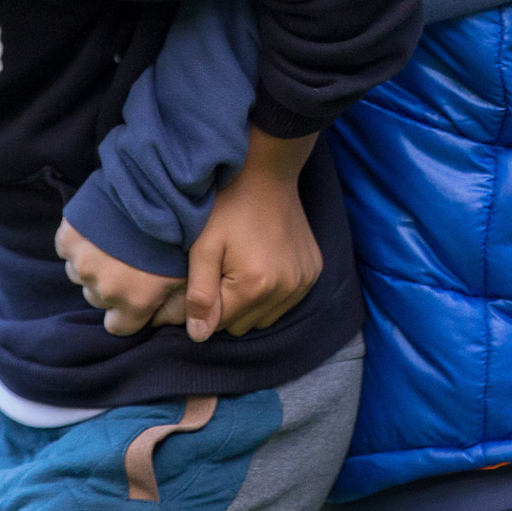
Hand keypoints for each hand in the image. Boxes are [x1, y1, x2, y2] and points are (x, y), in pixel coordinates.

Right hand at [57, 218, 185, 338]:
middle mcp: (104, 289)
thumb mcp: (190, 270)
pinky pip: (68, 249)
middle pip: (100, 299)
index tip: (137, 292)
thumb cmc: (179, 227)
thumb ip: (181, 304)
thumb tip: (188, 329)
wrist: (157, 182)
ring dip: (95, 263)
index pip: (120, 326)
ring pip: (82, 275)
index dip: (129, 310)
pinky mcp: (68, 239)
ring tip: (116, 241)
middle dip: (112, 285)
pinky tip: (100, 229)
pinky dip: (80, 242)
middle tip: (130, 260)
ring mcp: (82, 264)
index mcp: (134, 301)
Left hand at [182, 130, 322, 340]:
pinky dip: (271, 294)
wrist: (268, 175)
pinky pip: (285, 303)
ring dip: (249, 304)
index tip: (202, 281)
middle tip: (220, 273)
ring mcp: (303, 282)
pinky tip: (262, 266)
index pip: (218, 325)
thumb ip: (198, 294)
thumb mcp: (203, 247)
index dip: (204, 307)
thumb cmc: (229, 208)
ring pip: (264, 318)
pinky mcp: (313, 273)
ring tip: (241, 269)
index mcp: (254, 286)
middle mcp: (285, 289)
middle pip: (242, 326)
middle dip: (226, 308)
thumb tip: (198, 335)